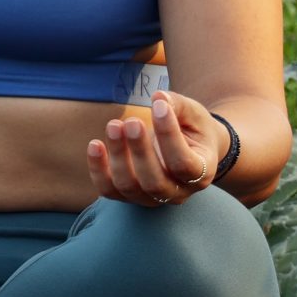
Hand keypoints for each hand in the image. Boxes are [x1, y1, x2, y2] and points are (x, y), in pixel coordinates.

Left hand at [86, 90, 218, 206]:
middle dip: (139, 151)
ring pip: (129, 187)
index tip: (158, 106)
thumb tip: (159, 97)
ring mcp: (151, 198)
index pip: (183, 163)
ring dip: (117, 156)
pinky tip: (95, 144)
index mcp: (201, 173)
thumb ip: (178, 105)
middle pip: (154, 182)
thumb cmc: (192, 128)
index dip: (169, 135)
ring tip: (113, 125)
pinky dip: (98, 169)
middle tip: (131, 121)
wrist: (189, 147)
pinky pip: (108, 190)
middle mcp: (178, 192)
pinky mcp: (128, 195)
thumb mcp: (193, 114)